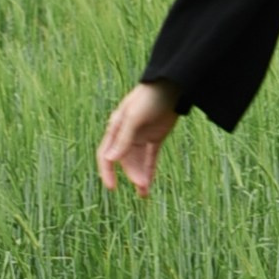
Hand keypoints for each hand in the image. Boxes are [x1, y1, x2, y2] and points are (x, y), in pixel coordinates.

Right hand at [97, 80, 179, 196]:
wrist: (171, 85)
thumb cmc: (149, 98)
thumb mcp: (134, 117)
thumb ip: (123, 139)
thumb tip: (110, 159)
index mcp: (116, 128)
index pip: (107, 154)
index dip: (107, 172)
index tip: (112, 187)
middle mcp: (126, 134)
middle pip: (124, 160)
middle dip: (131, 174)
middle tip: (141, 186)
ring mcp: (141, 136)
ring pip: (137, 161)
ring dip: (140, 175)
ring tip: (144, 192)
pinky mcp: (155, 137)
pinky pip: (150, 157)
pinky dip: (149, 170)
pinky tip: (148, 184)